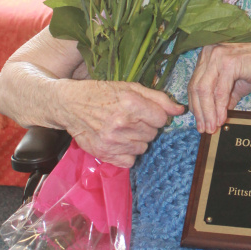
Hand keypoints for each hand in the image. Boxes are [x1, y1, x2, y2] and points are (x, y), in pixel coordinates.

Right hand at [55, 79, 183, 166]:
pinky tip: (118, 142)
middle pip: (153, 134)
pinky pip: (130, 161)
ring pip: (143, 148)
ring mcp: (112, 140)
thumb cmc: (102, 94)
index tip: (144, 112)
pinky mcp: (104, 153)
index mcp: (130, 103)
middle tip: (130, 120)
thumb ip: (158, 98)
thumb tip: (180, 110)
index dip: (155, 115)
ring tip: (122, 130)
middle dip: (146, 127)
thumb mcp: (130, 88)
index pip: (162, 119)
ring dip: (136, 140)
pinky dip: (127, 154)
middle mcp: (121, 123)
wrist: (69, 105)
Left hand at [187, 42, 250, 133]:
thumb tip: (210, 118)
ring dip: (208, 112)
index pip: (193, 84)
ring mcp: (218, 56)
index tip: (198, 122)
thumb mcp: (232, 87)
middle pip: (196, 88)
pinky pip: (220, 91)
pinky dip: (220, 107)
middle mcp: (208, 53)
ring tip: (212, 126)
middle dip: (199, 112)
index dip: (195, 105)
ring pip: (205, 90)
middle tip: (204, 128)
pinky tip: (222, 118)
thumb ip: (219, 99)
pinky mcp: (229, 63)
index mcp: (206, 56)